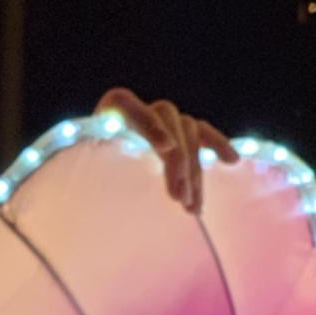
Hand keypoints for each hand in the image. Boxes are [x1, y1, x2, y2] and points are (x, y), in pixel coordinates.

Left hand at [93, 89, 239, 214]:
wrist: (90, 180)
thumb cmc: (84, 182)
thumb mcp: (83, 175)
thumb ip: (90, 173)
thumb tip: (88, 195)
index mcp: (111, 110)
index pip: (132, 107)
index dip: (152, 127)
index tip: (166, 149)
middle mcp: (140, 108)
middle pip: (168, 122)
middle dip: (176, 162)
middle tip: (178, 199)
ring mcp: (163, 118)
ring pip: (189, 132)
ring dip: (194, 170)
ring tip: (192, 207)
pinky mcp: (180, 131)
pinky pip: (203, 132)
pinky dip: (218, 144)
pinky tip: (232, 162)